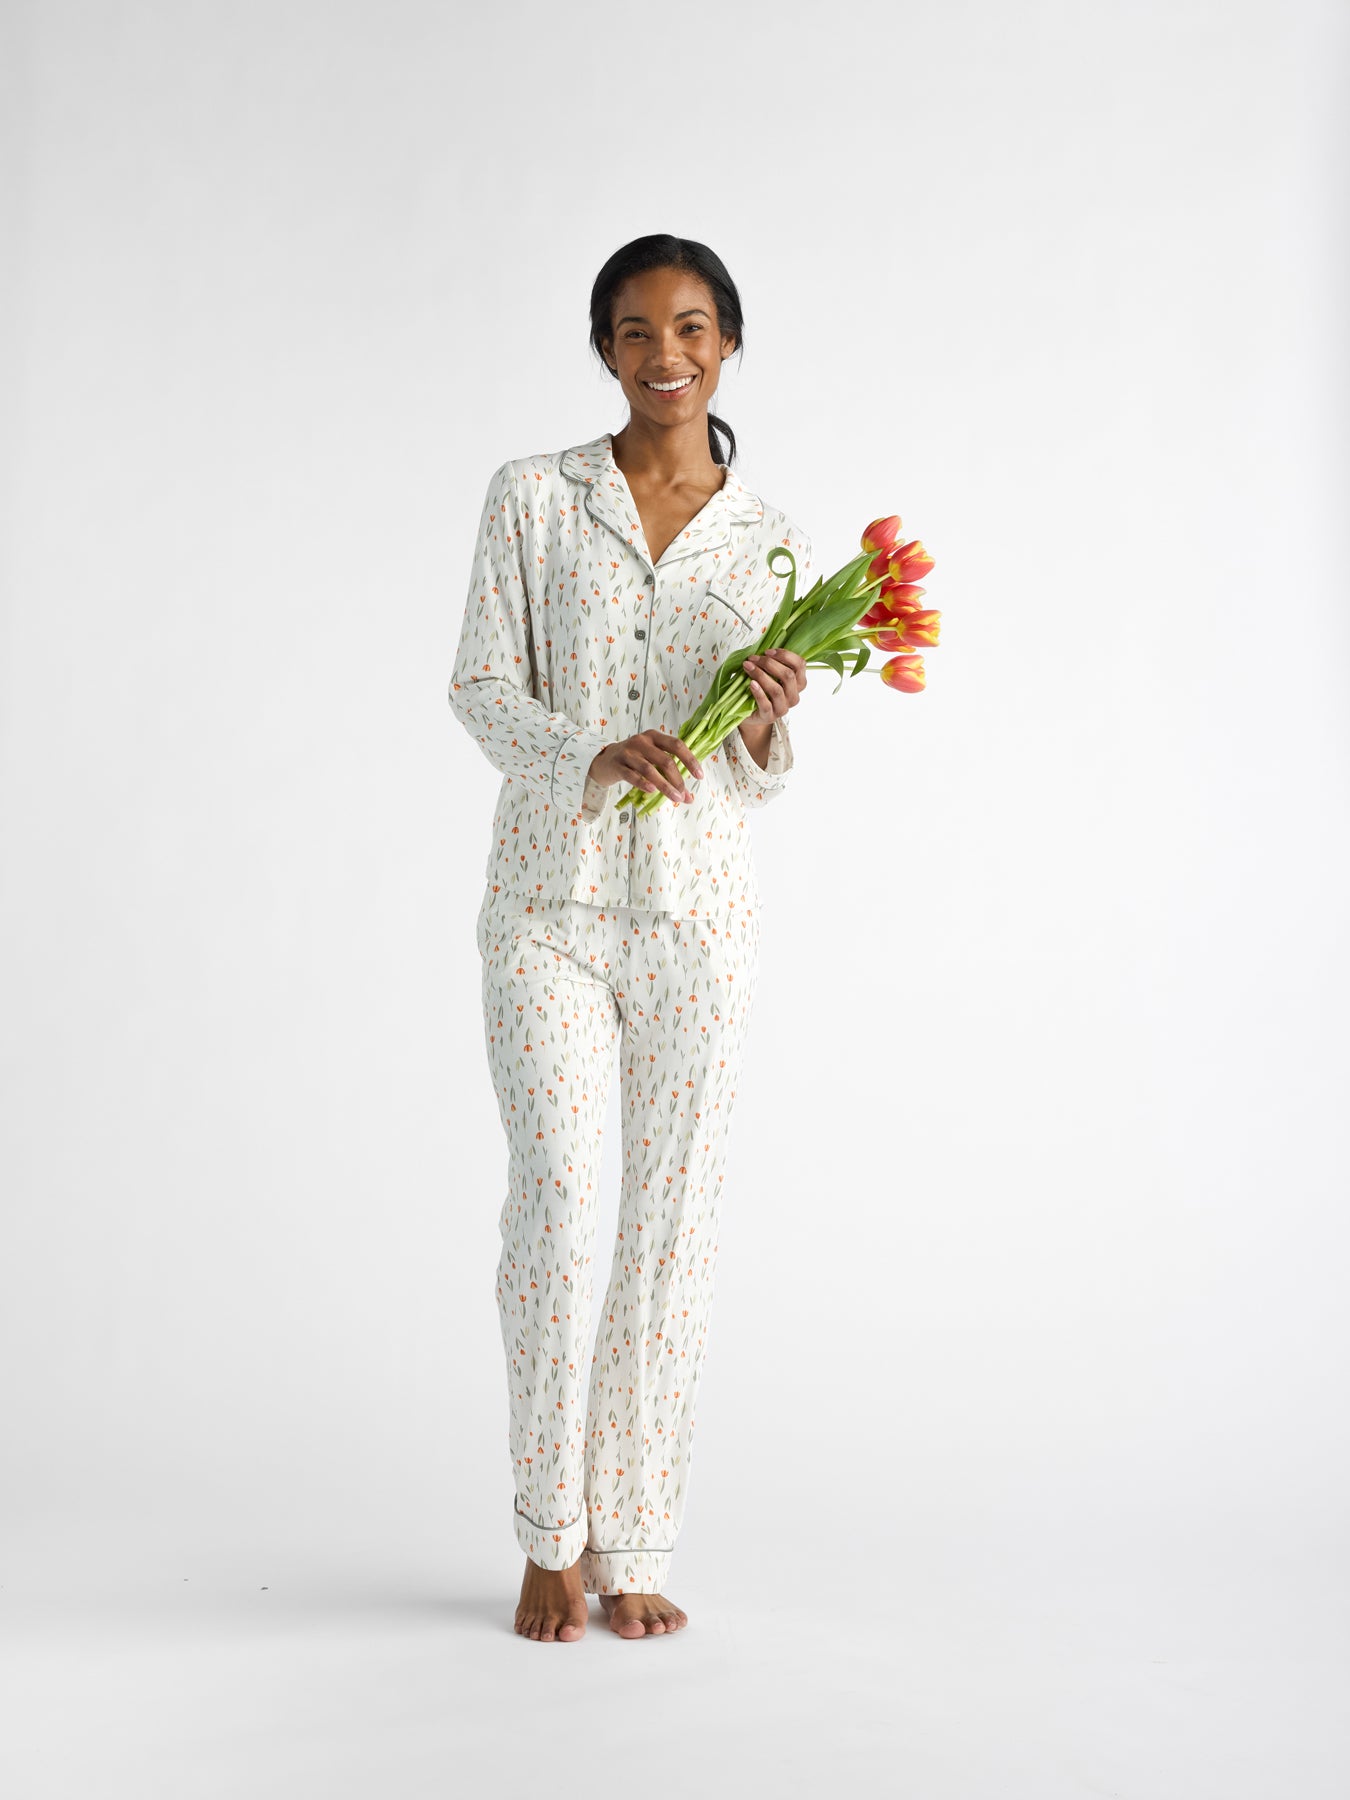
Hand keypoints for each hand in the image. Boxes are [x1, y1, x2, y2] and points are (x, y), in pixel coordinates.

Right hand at [589, 731, 704, 805]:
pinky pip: (632, 776)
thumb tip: (688, 798)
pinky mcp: (617, 765)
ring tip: (675, 798)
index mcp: (654, 736)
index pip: (676, 745)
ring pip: (649, 769)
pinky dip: (643, 784)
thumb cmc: (634, 759)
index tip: (699, 776)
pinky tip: (653, 792)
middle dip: (677, 779)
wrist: (605, 761)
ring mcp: (628, 752)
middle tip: (684, 794)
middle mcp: (641, 741)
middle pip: (665, 760)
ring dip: (665, 786)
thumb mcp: (651, 758)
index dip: (690, 760)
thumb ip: (669, 774)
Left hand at [741, 646, 806, 720]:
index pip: (800, 665)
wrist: (751, 712)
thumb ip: (771, 661)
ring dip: (761, 675)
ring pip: (777, 689)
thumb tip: (762, 646)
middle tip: (753, 659)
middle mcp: (794, 696)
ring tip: (748, 667)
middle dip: (769, 664)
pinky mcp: (770, 717)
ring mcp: (783, 708)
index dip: (785, 655)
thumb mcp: (769, 673)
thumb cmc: (761, 689)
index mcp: (798, 683)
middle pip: (788, 676)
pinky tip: (751, 684)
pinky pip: (766, 704)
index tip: (768, 651)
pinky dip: (759, 692)